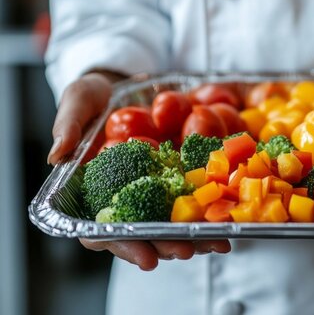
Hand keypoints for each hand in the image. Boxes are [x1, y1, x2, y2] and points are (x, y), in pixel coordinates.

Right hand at [49, 72, 230, 269]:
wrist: (122, 86)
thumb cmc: (92, 97)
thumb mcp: (78, 100)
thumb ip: (68, 125)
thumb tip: (56, 157)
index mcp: (92, 191)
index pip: (102, 231)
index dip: (125, 247)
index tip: (148, 258)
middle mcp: (123, 198)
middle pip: (143, 235)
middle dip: (167, 246)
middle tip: (188, 251)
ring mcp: (151, 192)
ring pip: (170, 225)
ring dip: (193, 238)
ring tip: (216, 243)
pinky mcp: (174, 180)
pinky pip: (190, 201)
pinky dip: (207, 214)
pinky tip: (226, 221)